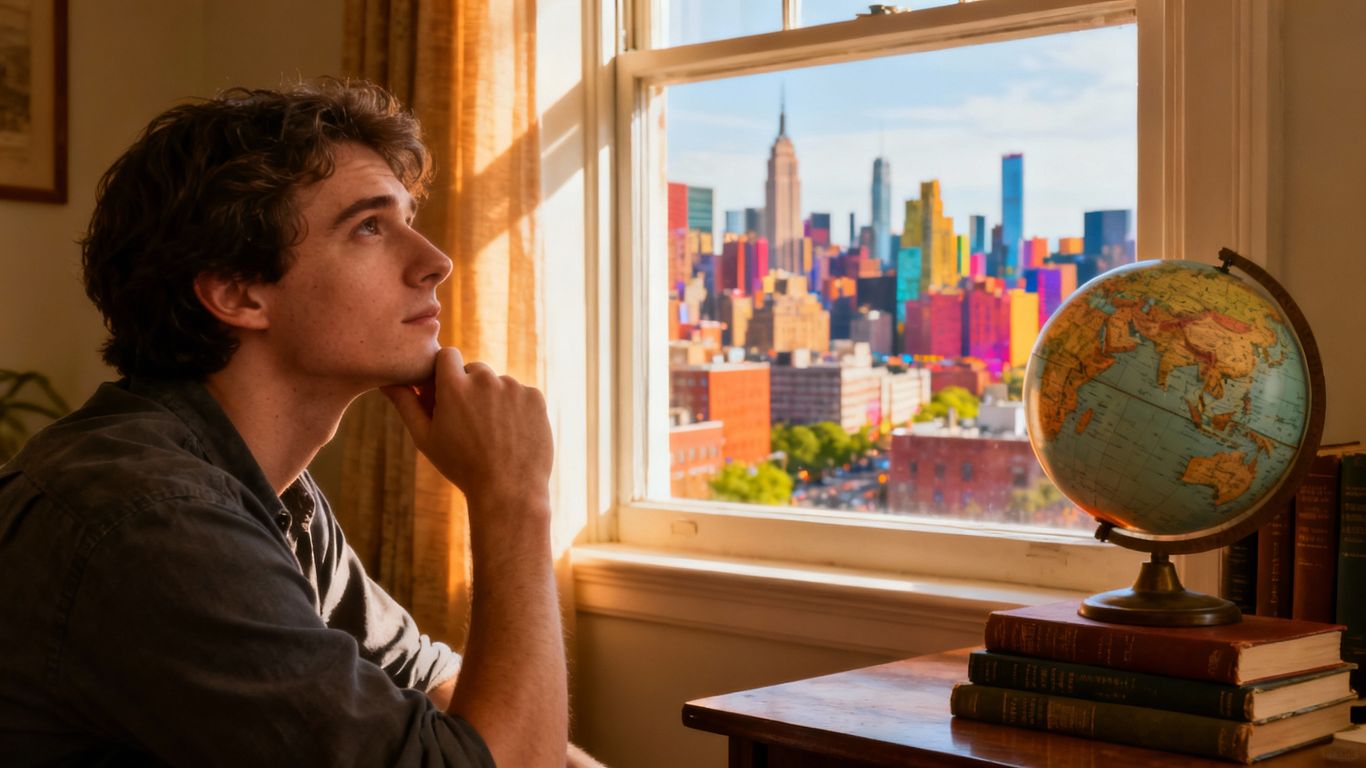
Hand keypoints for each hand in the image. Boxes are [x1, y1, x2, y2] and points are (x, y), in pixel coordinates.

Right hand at [382, 347, 552, 512]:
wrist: (508, 491)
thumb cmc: (461, 466)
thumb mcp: (426, 438)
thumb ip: (406, 404)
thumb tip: (387, 382)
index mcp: (453, 386)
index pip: (447, 355)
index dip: (447, 372)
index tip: (448, 390)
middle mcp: (484, 379)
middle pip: (474, 369)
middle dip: (471, 388)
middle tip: (472, 422)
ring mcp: (513, 387)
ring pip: (499, 384)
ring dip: (495, 399)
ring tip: (494, 434)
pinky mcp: (535, 397)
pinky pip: (522, 394)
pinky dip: (518, 409)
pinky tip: (513, 434)